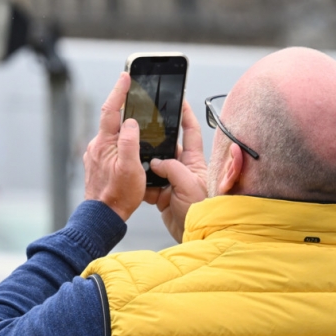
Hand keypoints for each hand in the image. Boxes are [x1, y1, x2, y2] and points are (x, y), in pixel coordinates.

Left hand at [83, 73, 145, 220]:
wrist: (103, 216)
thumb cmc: (119, 195)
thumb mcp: (130, 167)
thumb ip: (129, 141)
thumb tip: (130, 122)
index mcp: (105, 143)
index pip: (111, 110)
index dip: (119, 91)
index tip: (126, 76)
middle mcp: (97, 146)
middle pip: (111, 119)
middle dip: (123, 105)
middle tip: (134, 93)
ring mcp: (96, 155)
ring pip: (112, 133)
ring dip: (123, 126)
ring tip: (138, 122)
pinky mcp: (98, 164)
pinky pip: (111, 145)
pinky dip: (121, 140)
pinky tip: (130, 147)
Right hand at [144, 101, 206, 241]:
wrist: (196, 236)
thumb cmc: (202, 211)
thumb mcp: (189, 185)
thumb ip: (172, 169)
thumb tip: (156, 162)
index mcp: (195, 162)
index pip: (191, 131)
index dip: (185, 115)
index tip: (178, 100)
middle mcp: (184, 168)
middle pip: (168, 147)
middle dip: (156, 140)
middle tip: (143, 129)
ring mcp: (173, 181)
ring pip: (155, 165)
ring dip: (145, 163)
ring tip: (134, 156)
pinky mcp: (163, 195)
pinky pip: (148, 184)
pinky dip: (141, 183)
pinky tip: (133, 180)